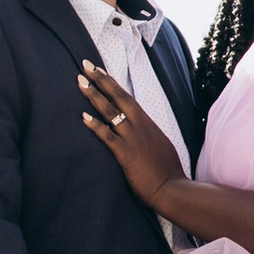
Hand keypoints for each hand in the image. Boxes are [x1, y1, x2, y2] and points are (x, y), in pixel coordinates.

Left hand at [78, 61, 184, 207]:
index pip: (127, 98)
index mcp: (147, 123)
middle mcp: (140, 126)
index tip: (99, 70)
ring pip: (111, 112)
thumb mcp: (159, 146)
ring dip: (94, 96)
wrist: (172, 189)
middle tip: (85, 65)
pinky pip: (107, 136)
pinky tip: (83, 117)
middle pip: (118, 97)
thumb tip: (140, 131)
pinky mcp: (125, 154)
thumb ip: (148, 135)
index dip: (112, 83)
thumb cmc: (167, 171)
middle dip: (101, 80)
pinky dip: (95, 125)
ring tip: (80, 82)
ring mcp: (132, 139)